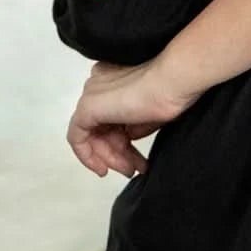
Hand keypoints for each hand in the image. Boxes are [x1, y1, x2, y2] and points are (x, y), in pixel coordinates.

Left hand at [66, 58, 201, 178]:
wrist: (173, 82)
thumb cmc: (170, 92)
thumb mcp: (150, 114)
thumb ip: (134, 124)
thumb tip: (129, 137)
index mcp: (113, 79)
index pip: (110, 116)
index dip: (121, 140)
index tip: (133, 157)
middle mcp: (98, 84)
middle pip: (100, 127)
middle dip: (116, 152)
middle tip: (132, 169)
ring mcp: (91, 95)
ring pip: (91, 134)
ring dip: (110, 157)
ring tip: (130, 171)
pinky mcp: (88, 107)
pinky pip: (77, 137)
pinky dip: (87, 156)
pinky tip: (102, 169)